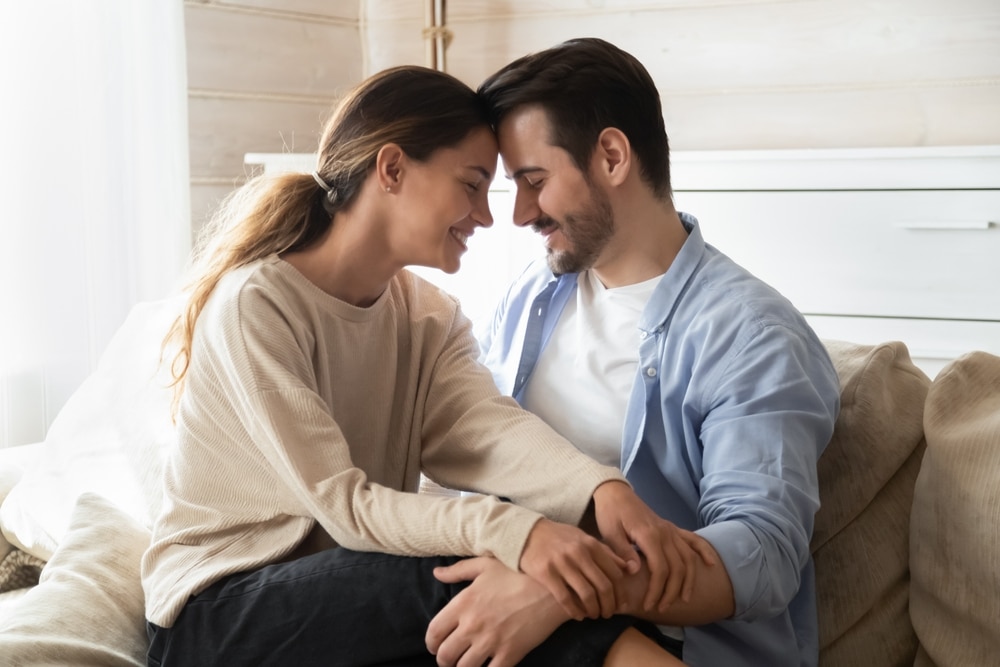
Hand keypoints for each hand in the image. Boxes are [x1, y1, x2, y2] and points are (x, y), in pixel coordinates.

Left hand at [426, 557, 568, 666]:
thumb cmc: (517, 572)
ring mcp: (491, 641)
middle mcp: (472, 625)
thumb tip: (436, 573)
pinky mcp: (510, 653)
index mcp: (463, 603)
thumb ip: (458, 570)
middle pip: (445, 656)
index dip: (431, 643)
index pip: (434, 632)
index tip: (436, 645)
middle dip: (444, 661)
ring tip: (467, 665)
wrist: (551, 586)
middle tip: (450, 660)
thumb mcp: (485, 565)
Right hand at [518, 517, 628, 619]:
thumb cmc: (559, 538)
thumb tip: (630, 568)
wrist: (527, 533)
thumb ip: (606, 553)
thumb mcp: (584, 538)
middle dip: (609, 605)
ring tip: (594, 615)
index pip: (615, 573)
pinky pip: (565, 598)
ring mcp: (562, 563)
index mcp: (591, 544)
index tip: (620, 603)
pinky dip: (575, 611)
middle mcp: (579, 553)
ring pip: (586, 594)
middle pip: (603, 586)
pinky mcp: (546, 573)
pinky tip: (578, 615)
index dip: (621, 592)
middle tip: (608, 614)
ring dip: (593, 610)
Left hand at [592, 481, 716, 611]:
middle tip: (661, 608)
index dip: (657, 590)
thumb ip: (623, 552)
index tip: (649, 605)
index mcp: (649, 535)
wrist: (615, 493)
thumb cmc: (610, 514)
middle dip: (672, 591)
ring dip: (688, 580)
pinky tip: (711, 564)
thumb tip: (636, 571)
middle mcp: (665, 533)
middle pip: (677, 568)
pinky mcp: (672, 528)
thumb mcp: (610, 534)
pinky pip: (694, 540)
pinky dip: (704, 551)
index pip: (660, 569)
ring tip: (683, 599)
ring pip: (688, 558)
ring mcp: (671, 530)